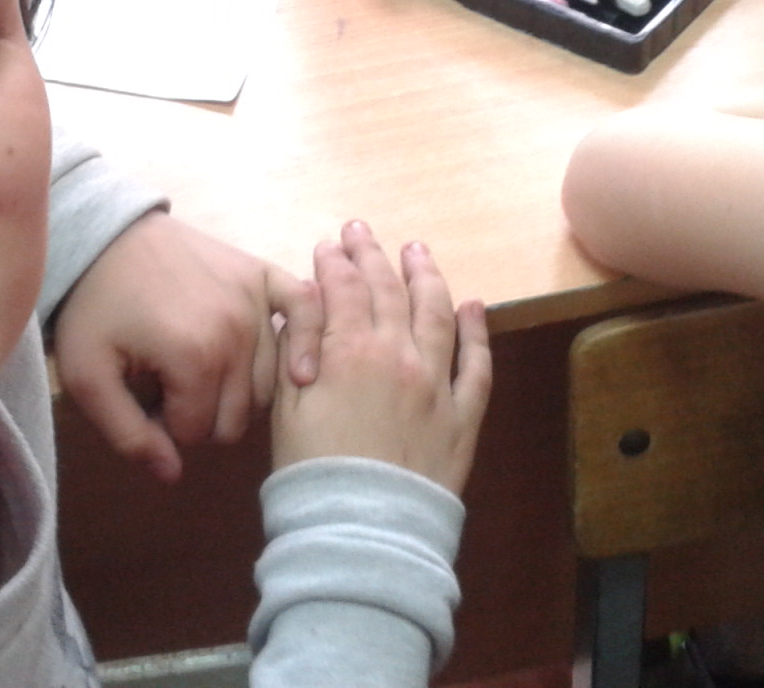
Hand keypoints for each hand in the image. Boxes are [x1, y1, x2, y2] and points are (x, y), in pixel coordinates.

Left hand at [53, 212, 315, 482]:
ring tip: (203, 373)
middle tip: (168, 390)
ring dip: (237, 392)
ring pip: (267, 384)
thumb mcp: (88, 378)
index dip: (165, 427)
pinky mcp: (263, 274)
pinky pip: (306, 312)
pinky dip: (307, 340)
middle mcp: (237, 332)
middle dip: (201, 415)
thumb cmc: (93, 308)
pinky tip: (301, 369)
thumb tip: (173, 476)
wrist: (104, 236)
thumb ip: (128, 435)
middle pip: (236, 416)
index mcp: (195, 359)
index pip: (197, 433)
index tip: (143, 400)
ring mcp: (256, 300)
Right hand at [272, 222, 490, 495]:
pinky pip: (477, 365)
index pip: (342, 289)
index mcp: (349, 351)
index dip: (334, 263)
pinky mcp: (464, 416)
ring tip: (417, 251)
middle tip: (362, 231)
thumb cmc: (312, 472)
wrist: (362, 532)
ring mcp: (437, 383)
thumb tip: (307, 313)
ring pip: (436, 314)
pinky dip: (477, 332)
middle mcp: (398, 354)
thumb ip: (299, 353)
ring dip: (426, 277)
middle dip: (372, 256)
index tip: (329, 245)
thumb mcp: (286, 406)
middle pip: (387, 291)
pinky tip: (474, 307)